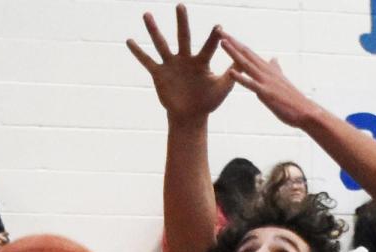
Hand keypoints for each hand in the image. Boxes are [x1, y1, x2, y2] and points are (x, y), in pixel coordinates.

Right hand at [127, 4, 233, 123]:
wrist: (190, 116)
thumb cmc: (208, 102)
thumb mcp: (222, 88)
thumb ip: (232, 74)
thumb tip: (246, 61)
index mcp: (201, 62)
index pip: (209, 47)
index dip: (214, 38)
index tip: (220, 27)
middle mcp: (185, 59)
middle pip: (183, 37)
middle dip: (182, 22)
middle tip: (180, 5)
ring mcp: (171, 65)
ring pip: (161, 44)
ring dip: (153, 30)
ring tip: (147, 14)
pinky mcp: (159, 74)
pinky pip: (147, 61)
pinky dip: (138, 52)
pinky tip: (129, 41)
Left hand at [220, 32, 320, 127]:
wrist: (305, 111)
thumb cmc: (294, 99)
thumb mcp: (282, 80)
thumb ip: (276, 69)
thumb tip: (273, 58)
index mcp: (268, 69)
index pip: (250, 53)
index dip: (237, 43)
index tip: (226, 34)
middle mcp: (266, 72)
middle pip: (246, 54)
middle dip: (232, 42)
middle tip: (219, 30)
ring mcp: (266, 82)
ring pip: (247, 65)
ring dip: (234, 53)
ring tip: (222, 43)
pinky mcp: (266, 94)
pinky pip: (251, 84)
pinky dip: (241, 78)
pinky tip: (231, 72)